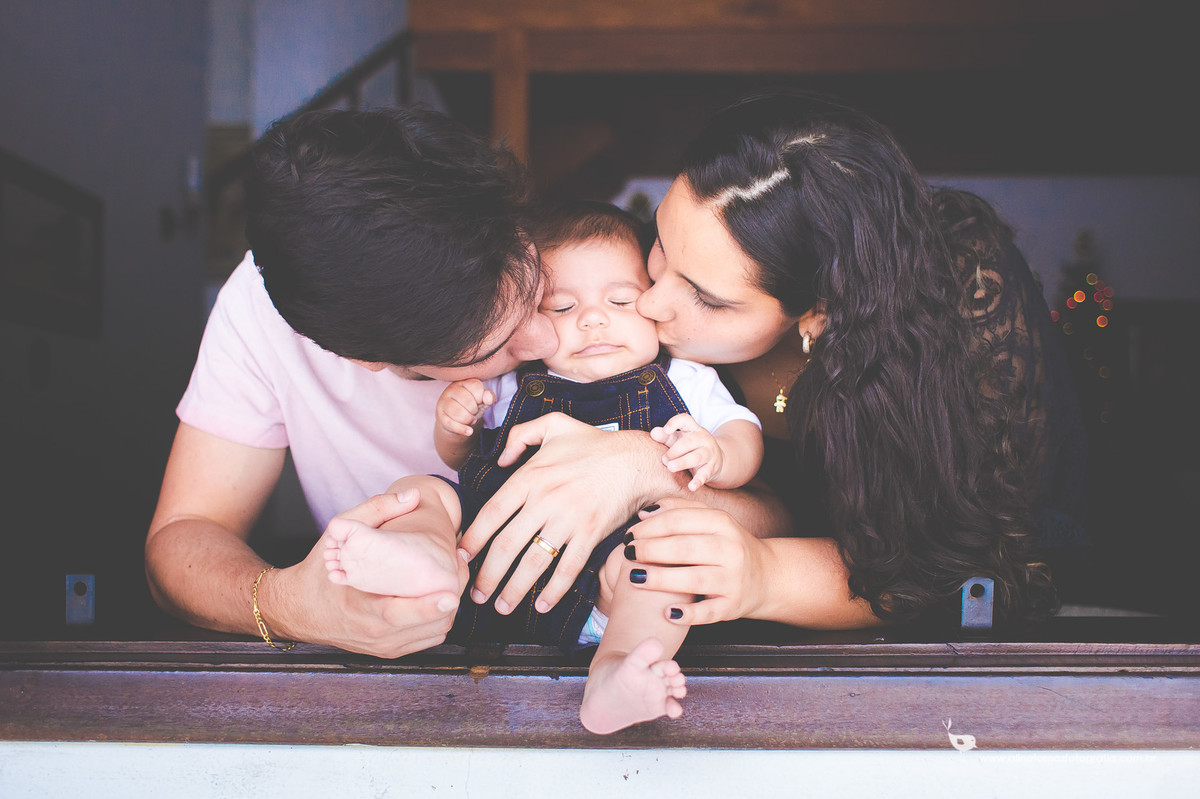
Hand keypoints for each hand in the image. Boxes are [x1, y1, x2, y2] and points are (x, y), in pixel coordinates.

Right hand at [274, 490, 467, 657]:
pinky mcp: (391, 649)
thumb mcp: (336, 535)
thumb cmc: (319, 572)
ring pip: (435, 632)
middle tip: (460, 563)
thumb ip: (374, 511)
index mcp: (361, 611)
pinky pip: (428, 638)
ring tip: (455, 574)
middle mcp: (376, 635)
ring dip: (450, 606)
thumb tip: (412, 496)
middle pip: (430, 624)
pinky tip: (441, 594)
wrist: (297, 610)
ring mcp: (385, 646)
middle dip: (452, 594)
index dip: (429, 606)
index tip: (450, 593)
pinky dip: (440, 618)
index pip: (400, 615)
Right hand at [436, 379, 494, 437]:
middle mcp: (452, 389)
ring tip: (471, 420)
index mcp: (464, 382)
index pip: (475, 386)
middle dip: (474, 410)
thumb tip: (488, 398)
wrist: (457, 420)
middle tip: (474, 413)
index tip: (479, 402)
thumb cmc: (471, 407)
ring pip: (457, 412)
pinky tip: (469, 431)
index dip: (480, 398)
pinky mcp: (440, 414)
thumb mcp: (482, 401)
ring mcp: (443, 401)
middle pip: (467, 401)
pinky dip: (462, 429)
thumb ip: (489, 397)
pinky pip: (450, 423)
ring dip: (468, 419)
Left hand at [459, 412, 665, 614]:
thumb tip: (501, 459)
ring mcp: (568, 519)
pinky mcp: (590, 534)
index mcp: (531, 476)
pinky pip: (568, 568)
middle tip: (475, 593)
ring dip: (514, 589)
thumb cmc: (594, 444)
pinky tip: (543, 606)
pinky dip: (555, 591)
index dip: (473, 538)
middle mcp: (545, 500)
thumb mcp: (553, 425)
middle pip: (507, 545)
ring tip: (502, 606)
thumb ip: (519, 436)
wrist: (636, 459)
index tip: (461, 557)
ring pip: (534, 562)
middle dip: (488, 575)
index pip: (492, 513)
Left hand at [624, 497, 770, 625]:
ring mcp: (733, 579)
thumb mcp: (711, 521)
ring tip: (635, 578)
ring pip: (694, 579)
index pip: (680, 520)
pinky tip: (667, 613)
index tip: (629, 535)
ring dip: (662, 579)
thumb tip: (643, 514)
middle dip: (651, 550)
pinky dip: (688, 614)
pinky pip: (708, 611)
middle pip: (684, 548)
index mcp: (722, 523)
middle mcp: (730, 549)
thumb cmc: (726, 546)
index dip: (650, 528)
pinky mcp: (732, 606)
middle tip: (627, 553)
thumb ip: (679, 511)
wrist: (766, 576)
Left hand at [650, 413, 722, 490]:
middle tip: (664, 459)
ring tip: (671, 467)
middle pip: (690, 441)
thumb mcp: (678, 440)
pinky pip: (705, 474)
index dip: (675, 423)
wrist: (716, 459)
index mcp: (693, 429)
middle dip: (676, 450)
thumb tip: (653, 433)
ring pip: (697, 457)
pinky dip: (698, 481)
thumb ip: (665, 436)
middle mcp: (703, 439)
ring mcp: (709, 453)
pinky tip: (691, 487)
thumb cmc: (690, 448)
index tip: (666, 430)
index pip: (686, 420)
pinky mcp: (711, 468)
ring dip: (683, 462)